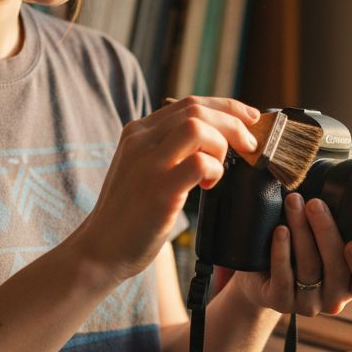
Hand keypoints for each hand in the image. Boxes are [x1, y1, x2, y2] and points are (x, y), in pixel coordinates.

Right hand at [75, 96, 259, 280]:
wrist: (101, 248)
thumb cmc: (130, 214)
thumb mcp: (143, 169)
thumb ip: (169, 150)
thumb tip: (217, 139)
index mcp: (138, 132)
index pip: (189, 103)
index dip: (226, 107)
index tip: (249, 118)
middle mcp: (140, 140)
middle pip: (197, 110)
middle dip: (234, 123)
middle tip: (249, 146)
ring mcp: (148, 163)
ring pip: (198, 128)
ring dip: (222, 146)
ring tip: (219, 170)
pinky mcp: (158, 189)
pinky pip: (200, 163)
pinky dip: (215, 171)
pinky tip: (209, 186)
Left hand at [231, 193, 351, 315]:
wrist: (262, 278)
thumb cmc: (300, 252)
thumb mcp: (323, 243)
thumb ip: (338, 227)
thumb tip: (341, 185)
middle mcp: (333, 299)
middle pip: (336, 269)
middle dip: (325, 232)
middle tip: (315, 204)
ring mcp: (307, 304)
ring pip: (308, 268)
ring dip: (301, 231)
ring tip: (294, 203)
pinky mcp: (281, 302)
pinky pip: (283, 277)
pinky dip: (281, 251)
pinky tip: (280, 230)